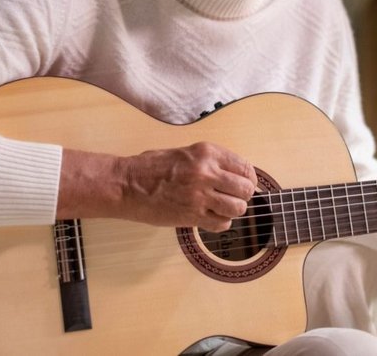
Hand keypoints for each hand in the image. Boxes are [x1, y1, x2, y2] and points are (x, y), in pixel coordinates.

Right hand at [115, 142, 257, 231]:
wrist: (128, 184)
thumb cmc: (152, 167)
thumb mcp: (186, 153)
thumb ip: (211, 162)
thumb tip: (235, 175)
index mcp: (207, 152)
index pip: (245, 167)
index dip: (248, 179)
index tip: (245, 184)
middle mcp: (207, 172)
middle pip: (245, 189)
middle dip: (243, 196)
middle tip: (233, 198)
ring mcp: (200, 195)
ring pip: (237, 208)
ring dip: (233, 210)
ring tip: (221, 208)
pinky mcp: (192, 215)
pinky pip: (221, 224)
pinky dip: (220, 223)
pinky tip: (210, 217)